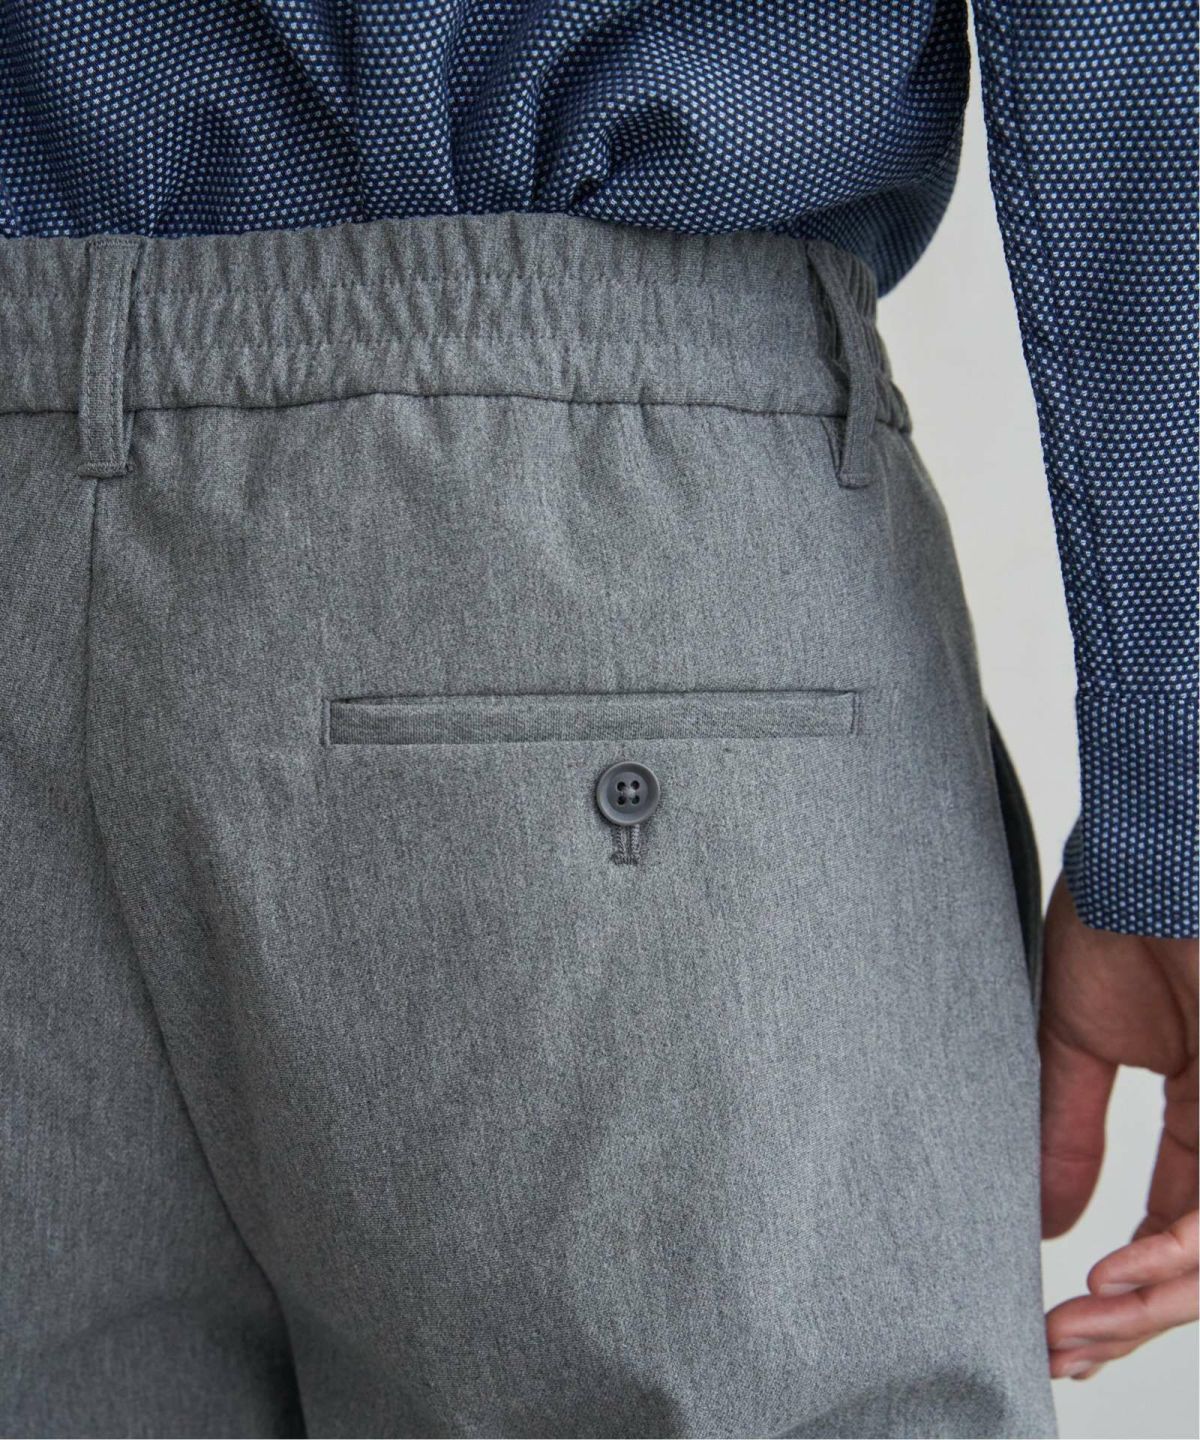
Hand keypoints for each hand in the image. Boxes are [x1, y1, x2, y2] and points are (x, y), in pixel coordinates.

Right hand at [1039, 874, 1197, 1379]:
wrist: (1151, 846)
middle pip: (1195, 1257)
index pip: (1171, 1226)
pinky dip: (1171, 1255)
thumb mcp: (1074, 1038)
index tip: (1056, 1315)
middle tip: (1062, 1342)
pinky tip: (1114, 1276)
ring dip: (1146, 1304)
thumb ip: (1064, 1124)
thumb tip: (1047, 1217)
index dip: (1121, 1284)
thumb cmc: (1120, 911)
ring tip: (1077, 1326)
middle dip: (1129, 1315)